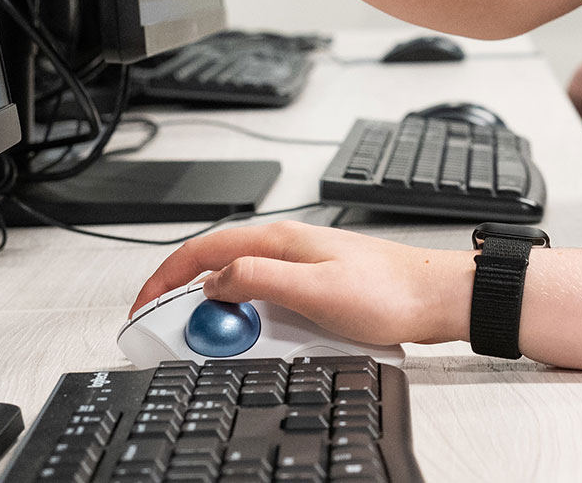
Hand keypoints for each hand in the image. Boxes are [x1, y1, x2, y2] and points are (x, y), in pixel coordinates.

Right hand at [132, 220, 475, 347]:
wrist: (437, 297)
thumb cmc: (389, 291)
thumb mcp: (313, 290)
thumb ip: (259, 280)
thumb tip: (214, 283)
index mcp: (279, 240)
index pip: (203, 250)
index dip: (165, 278)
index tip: (144, 306)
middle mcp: (288, 246)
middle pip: (218, 268)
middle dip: (190, 301)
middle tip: (177, 333)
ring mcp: (302, 265)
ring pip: (244, 287)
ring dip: (226, 315)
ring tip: (222, 342)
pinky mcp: (317, 286)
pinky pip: (270, 300)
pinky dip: (253, 320)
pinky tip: (263, 339)